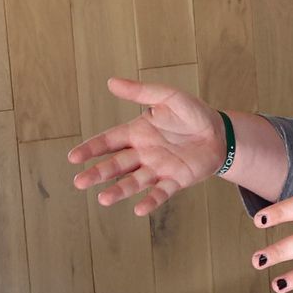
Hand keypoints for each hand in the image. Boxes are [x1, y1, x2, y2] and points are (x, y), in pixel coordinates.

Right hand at [66, 77, 226, 215]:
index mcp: (137, 133)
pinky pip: (161, 192)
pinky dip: (150, 201)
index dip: (90, 148)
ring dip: (118, 190)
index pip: (108, 141)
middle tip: (79, 182)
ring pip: (133, 181)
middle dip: (97, 173)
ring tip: (103, 200)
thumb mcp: (167, 96)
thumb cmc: (191, 113)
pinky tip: (138, 209)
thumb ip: (141, 92)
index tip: (73, 158)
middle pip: (115, 165)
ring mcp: (157, 168)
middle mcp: (142, 153)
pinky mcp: (175, 180)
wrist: (219, 133)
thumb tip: (111, 82)